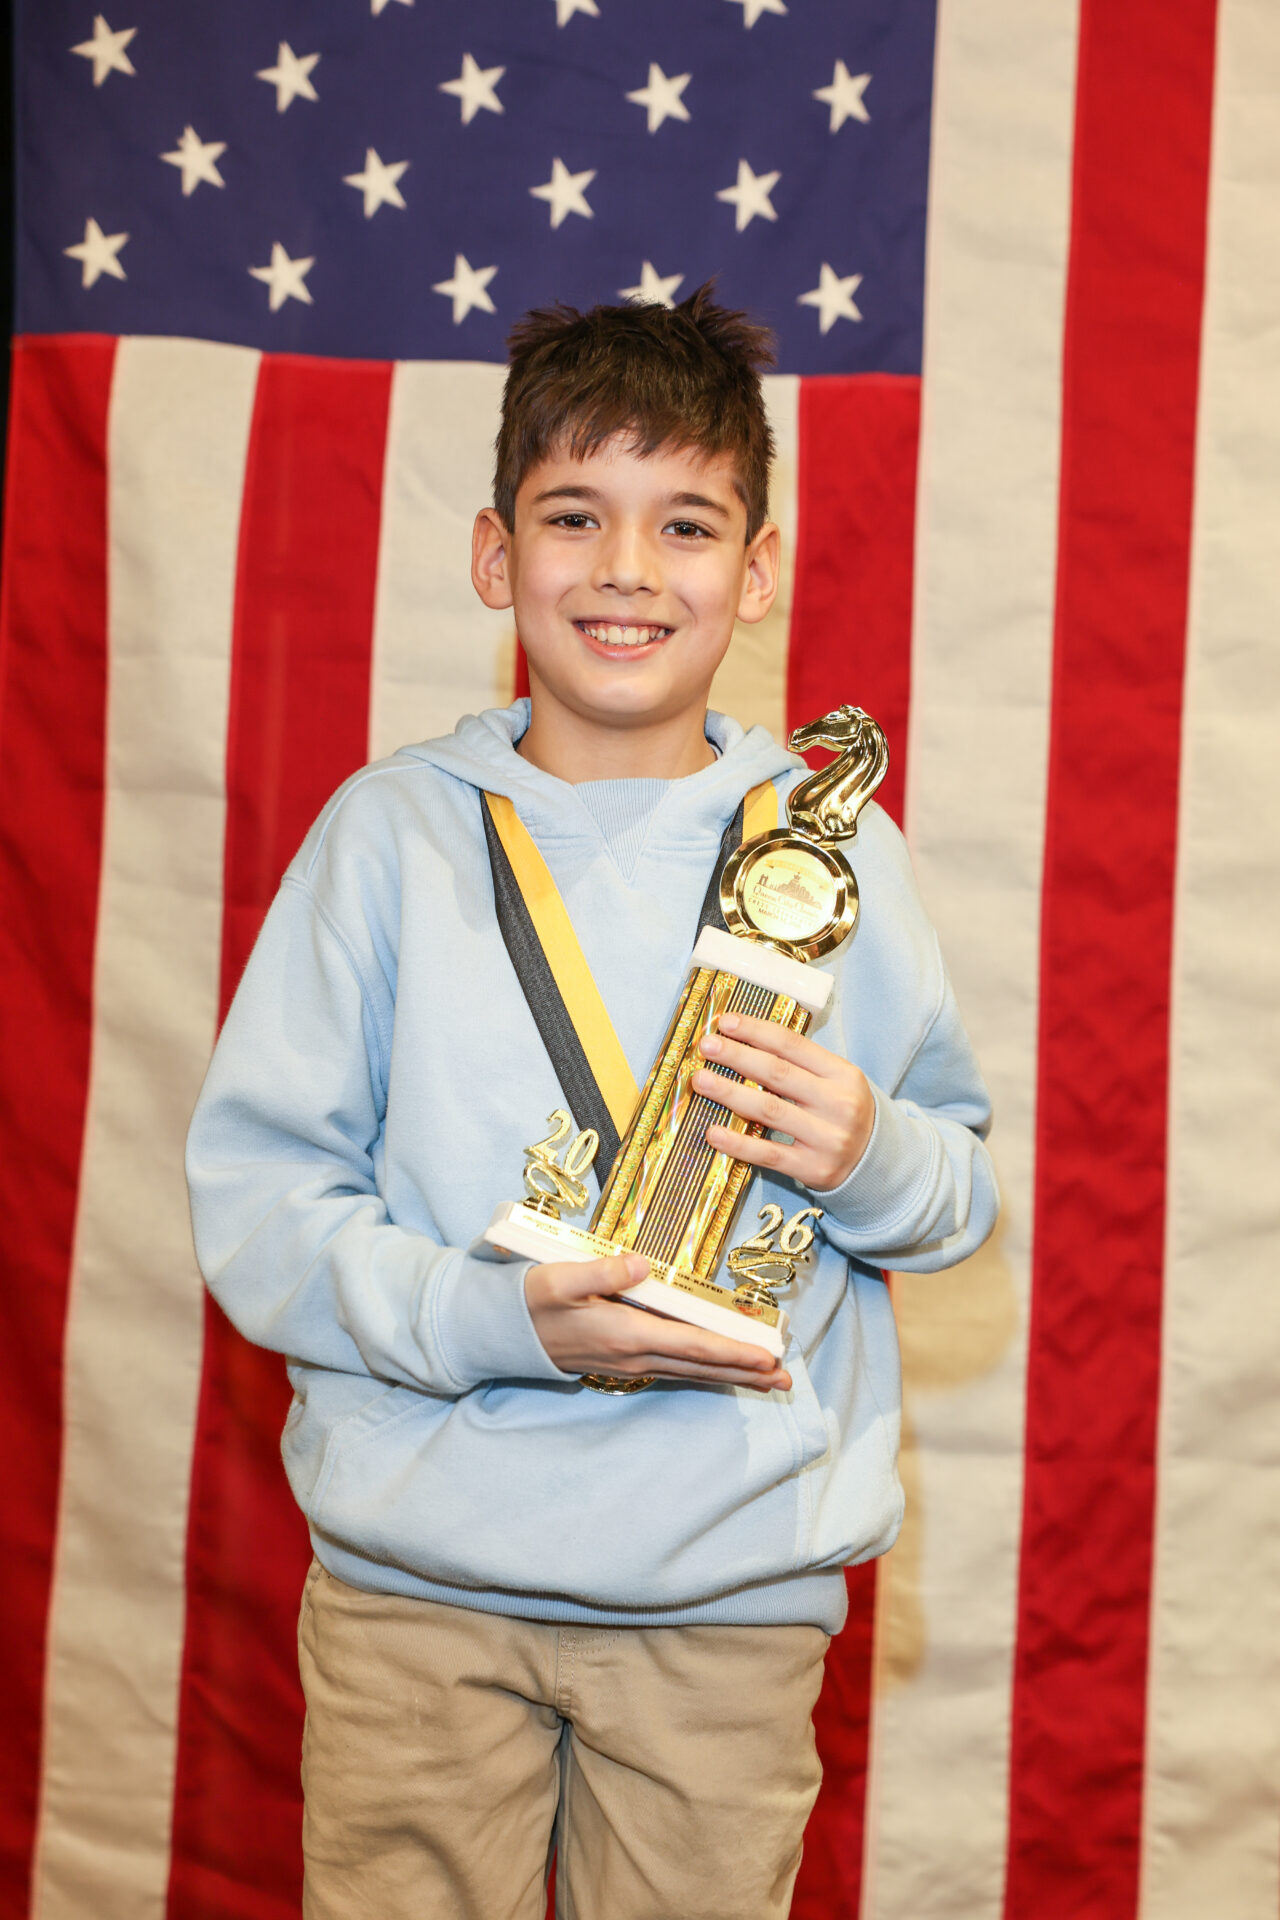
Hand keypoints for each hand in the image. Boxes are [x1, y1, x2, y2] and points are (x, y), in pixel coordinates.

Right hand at [525, 1253, 791, 1392]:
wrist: (503, 1333)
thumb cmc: (531, 1300)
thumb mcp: (560, 1279)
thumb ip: (603, 1271)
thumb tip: (642, 1262)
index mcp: (627, 1332)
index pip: (692, 1344)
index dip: (732, 1351)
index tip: (766, 1358)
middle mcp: (635, 1354)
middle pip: (701, 1366)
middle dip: (744, 1373)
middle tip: (785, 1381)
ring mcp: (630, 1361)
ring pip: (692, 1371)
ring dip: (730, 1376)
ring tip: (766, 1381)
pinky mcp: (625, 1359)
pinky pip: (676, 1369)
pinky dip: (705, 1370)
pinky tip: (720, 1370)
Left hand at [693, 1011, 873, 1191]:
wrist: (879, 1164)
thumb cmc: (845, 1114)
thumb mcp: (837, 1082)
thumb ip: (801, 1064)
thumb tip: (744, 1042)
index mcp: (843, 1074)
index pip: (792, 1045)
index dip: (755, 1031)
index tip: (725, 1022)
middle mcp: (838, 1104)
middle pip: (777, 1073)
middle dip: (737, 1056)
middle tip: (706, 1046)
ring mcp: (827, 1138)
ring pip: (769, 1110)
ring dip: (729, 1093)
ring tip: (701, 1081)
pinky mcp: (813, 1169)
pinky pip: (769, 1154)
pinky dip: (738, 1143)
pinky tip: (713, 1132)